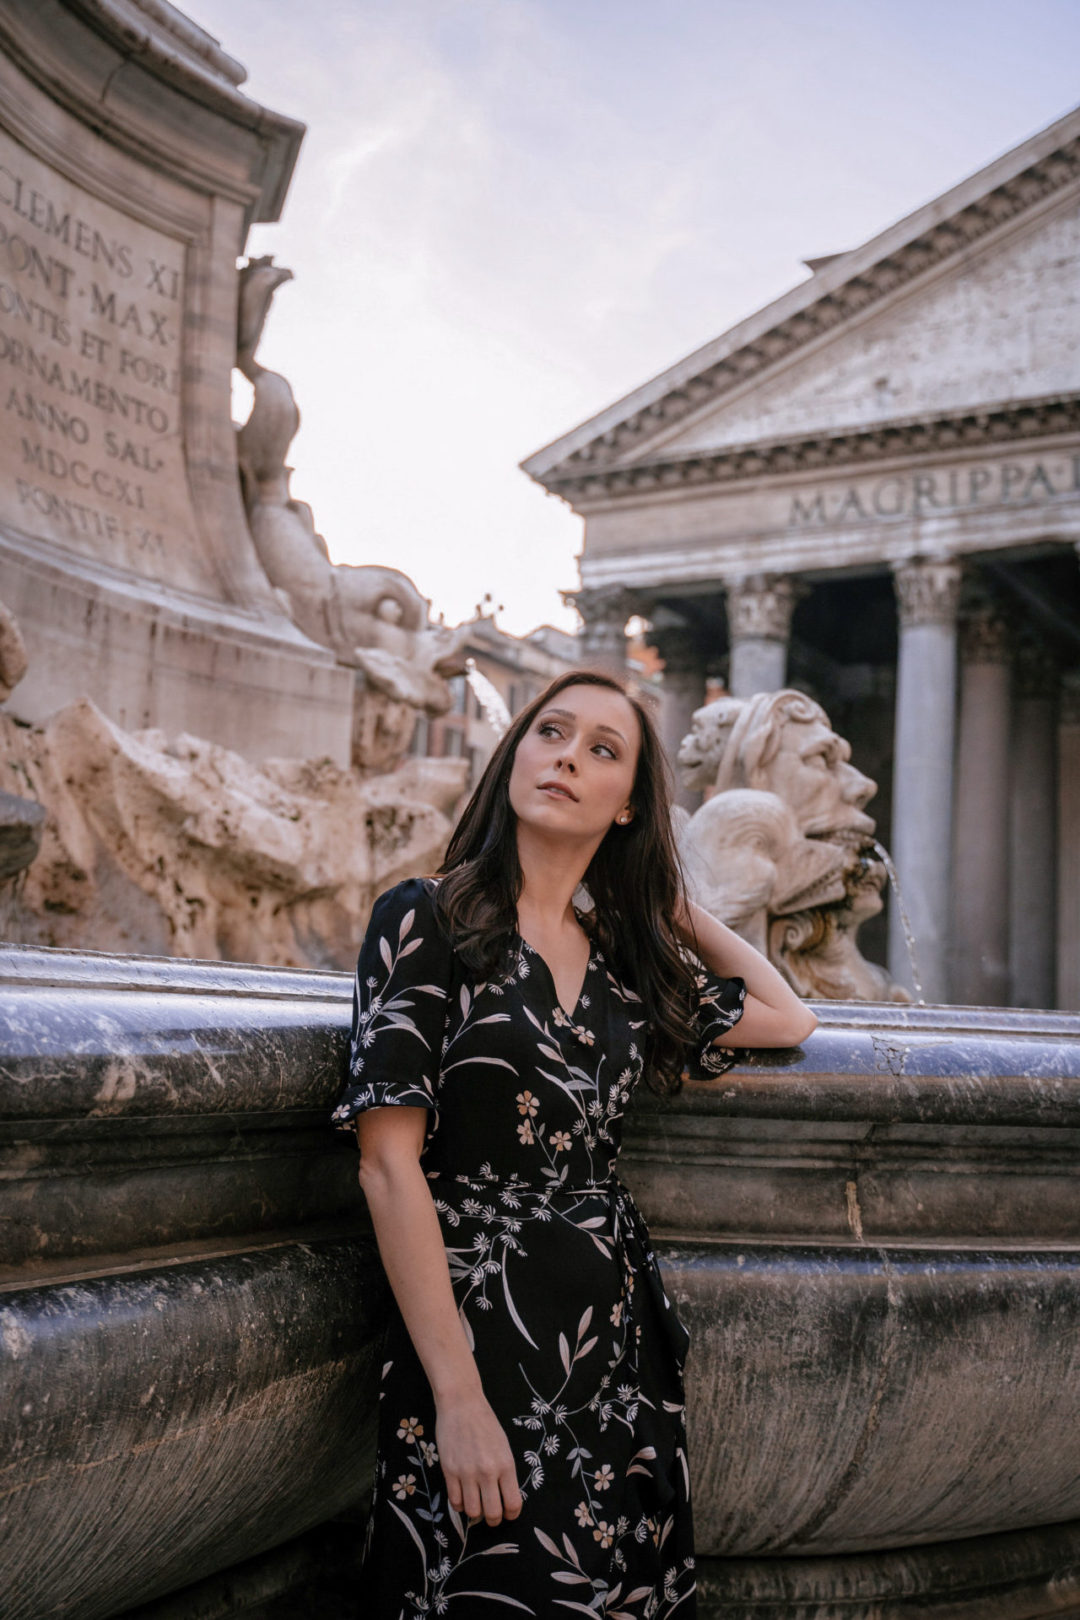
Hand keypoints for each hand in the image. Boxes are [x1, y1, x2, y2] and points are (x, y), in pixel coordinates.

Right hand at [436, 1389, 522, 1526]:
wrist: (462, 1404)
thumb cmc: (485, 1423)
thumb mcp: (504, 1446)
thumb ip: (505, 1472)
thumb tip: (504, 1498)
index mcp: (506, 1464)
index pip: (513, 1504)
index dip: (511, 1514)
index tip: (508, 1513)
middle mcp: (487, 1472)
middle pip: (493, 1513)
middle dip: (494, 1520)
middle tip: (492, 1515)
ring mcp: (466, 1472)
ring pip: (473, 1512)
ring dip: (476, 1513)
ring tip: (477, 1504)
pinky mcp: (449, 1471)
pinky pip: (455, 1501)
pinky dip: (460, 1504)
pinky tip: (463, 1496)